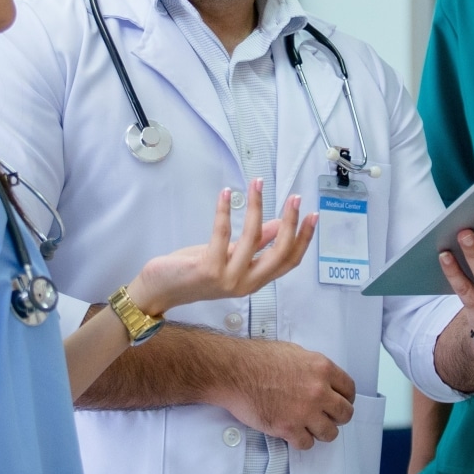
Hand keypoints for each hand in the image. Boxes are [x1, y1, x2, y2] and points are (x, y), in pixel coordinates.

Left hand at [129, 180, 317, 315]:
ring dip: (257, 207)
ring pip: (253, 238)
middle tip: (295, 198)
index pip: (288, 261)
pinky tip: (227, 193)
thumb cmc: (193, 273)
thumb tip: (279, 225)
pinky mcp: (208, 269)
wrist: (160, 290)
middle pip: (279, 253)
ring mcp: (228, 278)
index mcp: (254, 281)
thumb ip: (255, 245)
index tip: (312, 215)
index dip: (303, 239)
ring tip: (257, 184)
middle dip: (291, 223)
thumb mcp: (229, 257)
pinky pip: (222, 234)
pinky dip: (225, 210)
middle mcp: (245, 283)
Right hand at [217, 340, 356, 449]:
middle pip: (345, 414)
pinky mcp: (288, 428)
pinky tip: (294, 433)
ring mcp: (305, 412)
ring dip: (322, 431)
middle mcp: (318, 391)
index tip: (341, 402)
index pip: (349, 389)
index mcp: (322, 369)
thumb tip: (321, 379)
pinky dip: (301, 441)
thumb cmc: (258, 360)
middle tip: (328, 417)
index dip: (346, 398)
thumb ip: (313, 368)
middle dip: (338, 417)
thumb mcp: (294, 352)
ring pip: (330, 433)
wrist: (235, 372)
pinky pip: (306, 443)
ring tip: (311, 427)